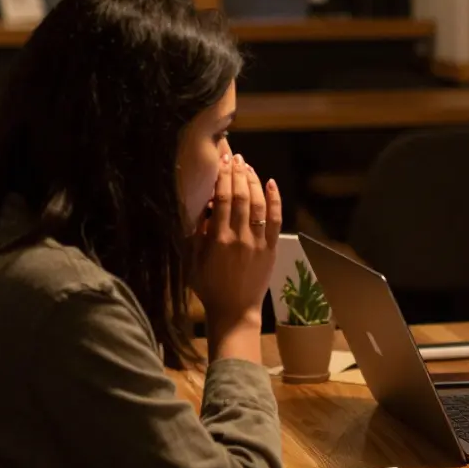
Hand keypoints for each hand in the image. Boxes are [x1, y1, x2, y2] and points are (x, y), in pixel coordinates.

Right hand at [191, 154, 281, 330]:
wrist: (234, 310)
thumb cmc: (209, 287)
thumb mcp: (193, 261)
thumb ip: (196, 234)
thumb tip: (201, 208)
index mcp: (217, 238)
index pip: (223, 198)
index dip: (223, 177)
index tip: (222, 162)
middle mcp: (239, 236)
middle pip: (241, 196)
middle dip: (238, 173)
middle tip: (235, 157)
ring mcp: (258, 242)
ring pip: (258, 204)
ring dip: (254, 182)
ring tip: (248, 166)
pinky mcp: (271, 248)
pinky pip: (275, 220)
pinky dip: (274, 199)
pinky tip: (271, 183)